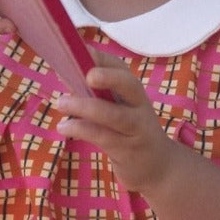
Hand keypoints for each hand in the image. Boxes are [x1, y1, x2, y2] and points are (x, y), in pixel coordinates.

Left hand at [55, 54, 179, 194]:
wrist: (159, 168)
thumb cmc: (131, 133)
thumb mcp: (121, 111)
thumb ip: (98, 96)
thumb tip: (64, 77)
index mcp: (134, 93)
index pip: (121, 69)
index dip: (103, 59)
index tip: (82, 51)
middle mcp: (140, 108)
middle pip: (129, 86)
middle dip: (110, 77)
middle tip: (87, 75)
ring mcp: (136, 130)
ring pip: (114, 115)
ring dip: (86, 107)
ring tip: (60, 102)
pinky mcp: (127, 151)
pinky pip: (103, 137)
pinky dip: (82, 130)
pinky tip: (64, 126)